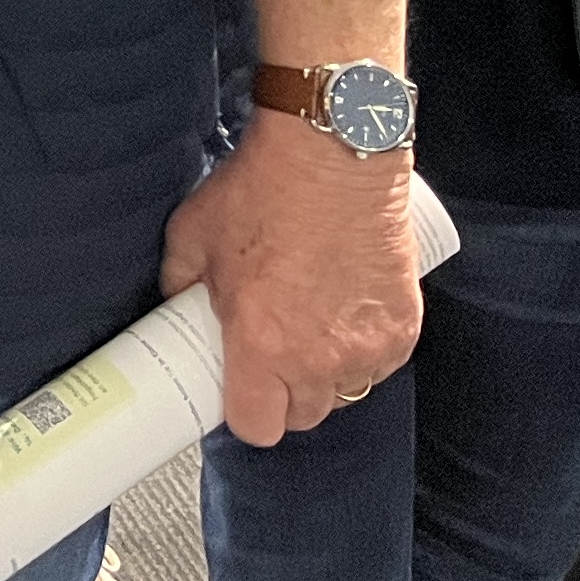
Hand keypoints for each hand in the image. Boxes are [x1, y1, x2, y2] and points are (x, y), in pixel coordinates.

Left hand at [158, 112, 422, 443]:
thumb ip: (179, 287)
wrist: (333, 154)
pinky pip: (378, 366)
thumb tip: (176, 312)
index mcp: (262, 344)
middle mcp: (319, 358)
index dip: (243, 411)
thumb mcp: (192, 237)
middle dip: (281, 393)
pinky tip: (343, 312)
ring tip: (308, 326)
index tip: (237, 389)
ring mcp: (368, 347)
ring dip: (324, 374)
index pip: (256, 426)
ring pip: (344, 393)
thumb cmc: (263, 188)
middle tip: (269, 352)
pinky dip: (361, 351)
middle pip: (302, 416)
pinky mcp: (403, 328)